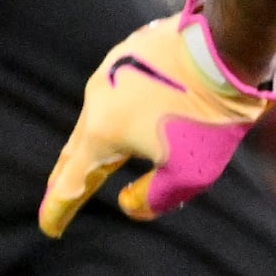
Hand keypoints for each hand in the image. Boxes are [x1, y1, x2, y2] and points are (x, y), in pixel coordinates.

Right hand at [37, 0, 275, 234]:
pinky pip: (115, 93)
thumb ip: (152, 197)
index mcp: (102, 133)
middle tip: (57, 197)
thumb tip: (127, 203)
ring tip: (92, 160)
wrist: (225, 46)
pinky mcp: (130, 51)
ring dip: (92, 143)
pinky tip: (125, 117)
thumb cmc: (207, 117)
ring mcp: (111, 70)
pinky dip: (115, 114)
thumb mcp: (186, 173)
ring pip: (95, 117)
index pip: (72, 182)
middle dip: (65, 178)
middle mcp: (96, 99)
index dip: (59, 209)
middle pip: (75, 149)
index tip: (50, 228)